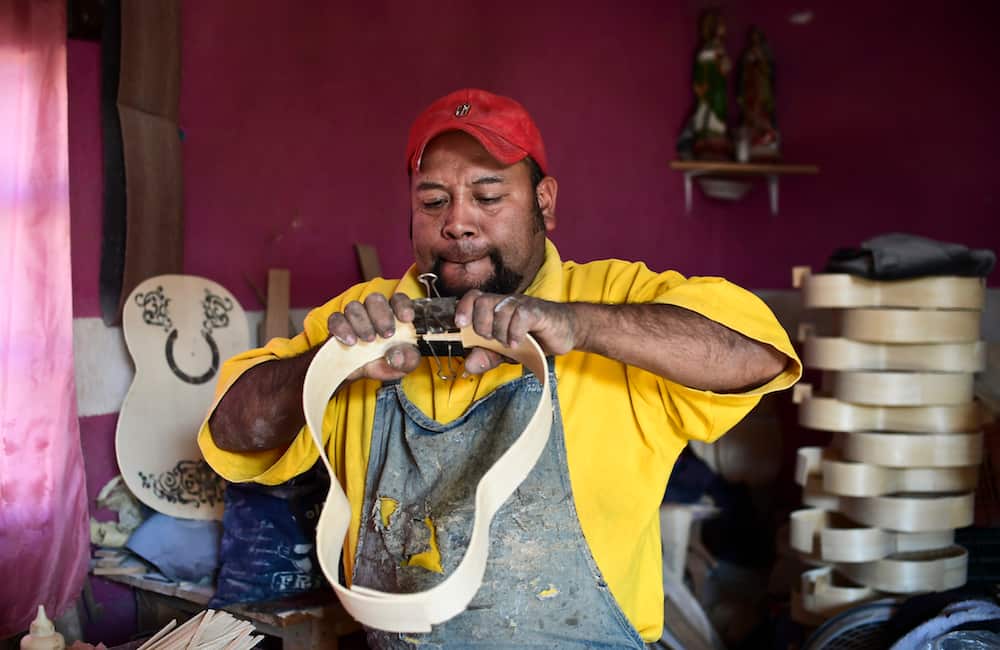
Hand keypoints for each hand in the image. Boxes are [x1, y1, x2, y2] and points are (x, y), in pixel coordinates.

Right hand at [326, 293, 421, 381]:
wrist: (361, 373)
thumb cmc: (388, 362)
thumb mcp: (405, 365)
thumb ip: (408, 360)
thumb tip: (398, 357)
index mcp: (395, 315)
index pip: (398, 300)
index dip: (403, 305)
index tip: (407, 318)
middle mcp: (375, 311)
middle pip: (375, 299)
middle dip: (381, 315)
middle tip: (387, 334)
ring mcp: (355, 317)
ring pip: (354, 307)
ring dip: (362, 323)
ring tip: (369, 340)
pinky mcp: (338, 326)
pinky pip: (336, 319)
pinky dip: (342, 328)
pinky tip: (350, 341)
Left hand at [454, 291, 576, 374]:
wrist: (565, 332)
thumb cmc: (533, 338)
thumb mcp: (505, 353)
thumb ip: (486, 357)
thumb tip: (468, 365)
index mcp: (495, 308)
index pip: (473, 297)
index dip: (463, 308)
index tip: (459, 324)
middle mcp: (506, 302)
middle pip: (484, 302)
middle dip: (481, 325)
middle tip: (491, 340)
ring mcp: (523, 305)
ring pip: (501, 309)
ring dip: (500, 332)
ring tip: (507, 344)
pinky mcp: (538, 311)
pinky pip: (521, 315)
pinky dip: (515, 332)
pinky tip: (518, 343)